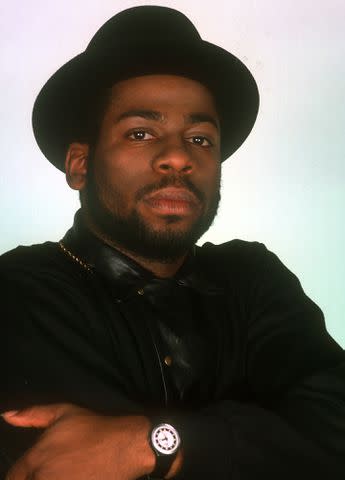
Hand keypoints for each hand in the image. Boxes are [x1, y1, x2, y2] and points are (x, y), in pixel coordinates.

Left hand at [2, 403, 154, 479]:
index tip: (36, 469)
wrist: (124, 445)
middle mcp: (44, 477)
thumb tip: (8, 415)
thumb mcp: (63, 413)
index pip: (14, 477)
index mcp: (36, 458)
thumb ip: (32, 414)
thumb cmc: (94, 428)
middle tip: (58, 466)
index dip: (24, 473)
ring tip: (69, 470)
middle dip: (38, 476)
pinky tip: (77, 474)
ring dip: (51, 478)